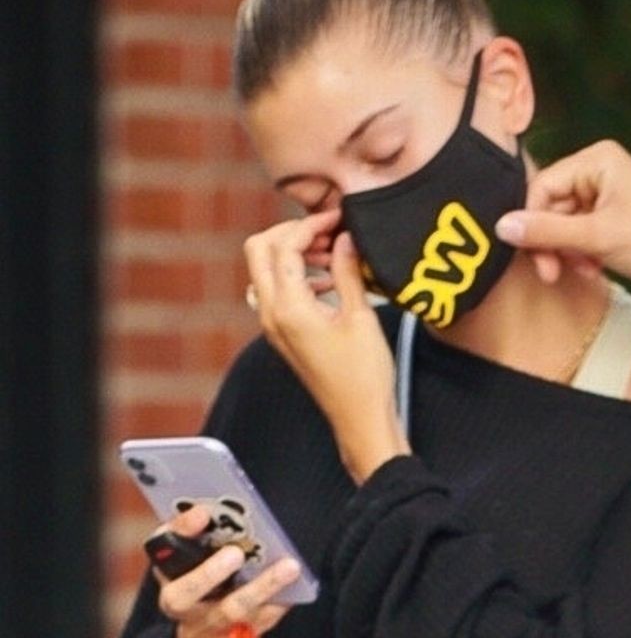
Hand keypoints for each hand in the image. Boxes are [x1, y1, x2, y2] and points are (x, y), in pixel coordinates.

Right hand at [156, 504, 299, 637]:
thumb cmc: (203, 592)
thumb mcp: (192, 565)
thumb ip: (198, 536)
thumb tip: (219, 509)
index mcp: (166, 576)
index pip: (160, 549)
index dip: (179, 531)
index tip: (202, 514)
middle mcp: (178, 607)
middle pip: (184, 595)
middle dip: (209, 573)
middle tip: (235, 553)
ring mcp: (204, 632)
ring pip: (231, 612)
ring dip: (262, 588)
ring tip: (289, 567)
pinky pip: (258, 627)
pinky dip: (278, 606)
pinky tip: (295, 590)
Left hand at [244, 212, 408, 481]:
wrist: (358, 419)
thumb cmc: (364, 377)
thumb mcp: (361, 317)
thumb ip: (348, 272)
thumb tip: (346, 239)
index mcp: (289, 308)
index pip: (285, 246)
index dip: (311, 225)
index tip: (337, 218)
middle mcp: (272, 314)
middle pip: (259, 250)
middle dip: (291, 233)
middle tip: (326, 231)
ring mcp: (273, 325)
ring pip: (265, 270)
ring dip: (294, 254)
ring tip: (333, 253)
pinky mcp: (283, 334)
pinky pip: (277, 292)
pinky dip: (297, 276)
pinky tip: (330, 281)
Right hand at [495, 141, 630, 285]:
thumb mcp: (596, 237)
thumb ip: (547, 231)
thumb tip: (502, 226)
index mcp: (596, 160)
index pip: (543, 186)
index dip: (533, 222)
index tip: (534, 256)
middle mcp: (597, 169)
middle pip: (551, 206)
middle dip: (552, 242)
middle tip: (553, 272)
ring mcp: (604, 192)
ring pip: (564, 224)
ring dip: (568, 252)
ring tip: (584, 271)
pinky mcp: (609, 215)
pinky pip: (579, 232)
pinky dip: (581, 253)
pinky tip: (594, 269)